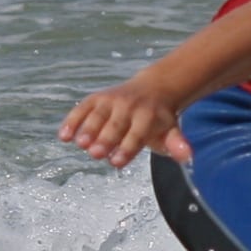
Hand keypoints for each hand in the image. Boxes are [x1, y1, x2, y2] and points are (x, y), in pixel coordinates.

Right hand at [58, 78, 190, 167]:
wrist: (153, 88)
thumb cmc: (159, 119)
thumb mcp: (171, 131)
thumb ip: (176, 144)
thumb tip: (188, 157)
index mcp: (147, 117)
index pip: (136, 135)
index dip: (127, 149)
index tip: (117, 163)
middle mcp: (129, 107)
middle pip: (115, 125)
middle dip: (105, 139)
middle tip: (95, 153)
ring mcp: (111, 100)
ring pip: (98, 115)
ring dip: (87, 128)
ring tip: (79, 143)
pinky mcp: (97, 98)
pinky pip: (83, 108)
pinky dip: (72, 121)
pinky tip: (63, 136)